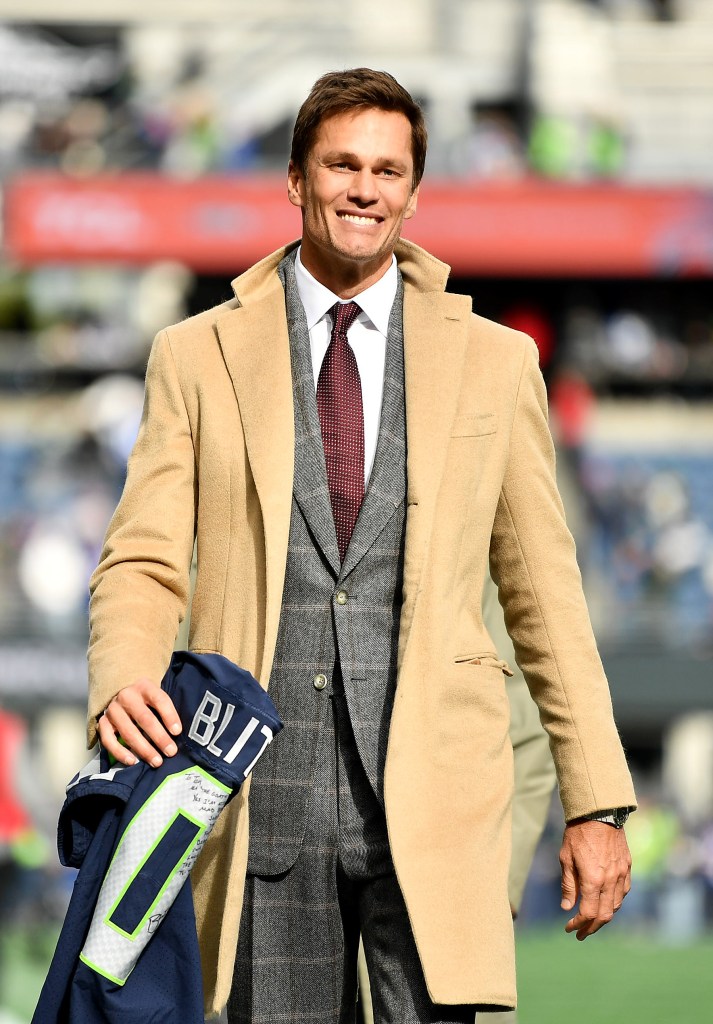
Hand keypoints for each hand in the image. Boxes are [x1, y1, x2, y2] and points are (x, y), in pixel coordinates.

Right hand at [97, 679, 181, 767]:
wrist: (123, 690)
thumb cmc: (147, 698)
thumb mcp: (157, 695)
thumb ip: (165, 710)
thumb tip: (177, 734)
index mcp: (144, 686)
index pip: (159, 699)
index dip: (169, 716)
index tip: (177, 732)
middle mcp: (127, 696)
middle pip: (145, 718)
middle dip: (159, 737)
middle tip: (171, 752)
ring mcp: (113, 709)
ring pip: (128, 731)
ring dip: (143, 749)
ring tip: (156, 761)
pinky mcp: (103, 722)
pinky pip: (108, 740)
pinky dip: (120, 752)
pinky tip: (132, 761)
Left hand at [559, 819, 631, 939]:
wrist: (599, 812)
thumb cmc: (578, 833)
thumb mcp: (566, 858)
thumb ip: (569, 885)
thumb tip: (567, 908)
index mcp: (593, 880)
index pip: (588, 913)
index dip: (578, 924)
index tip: (569, 928)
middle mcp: (610, 881)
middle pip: (604, 915)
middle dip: (592, 928)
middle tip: (581, 933)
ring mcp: (622, 874)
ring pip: (616, 906)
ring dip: (604, 917)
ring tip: (591, 921)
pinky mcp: (627, 867)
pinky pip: (623, 892)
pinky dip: (614, 902)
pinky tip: (605, 903)